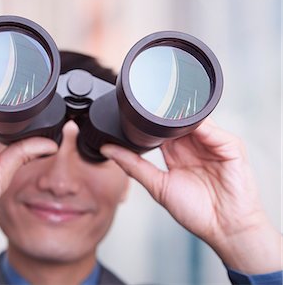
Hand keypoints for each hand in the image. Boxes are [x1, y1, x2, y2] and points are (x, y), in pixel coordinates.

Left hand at [101, 119, 281, 273]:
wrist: (225, 228)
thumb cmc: (197, 212)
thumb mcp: (158, 186)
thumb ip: (134, 166)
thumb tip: (107, 149)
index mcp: (177, 153)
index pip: (161, 128)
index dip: (149, 121)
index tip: (131, 113)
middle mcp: (195, 145)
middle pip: (178, 119)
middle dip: (164, 113)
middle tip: (147, 108)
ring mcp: (213, 144)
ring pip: (194, 119)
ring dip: (180, 115)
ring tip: (164, 112)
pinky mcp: (230, 147)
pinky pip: (213, 129)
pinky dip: (199, 124)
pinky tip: (186, 123)